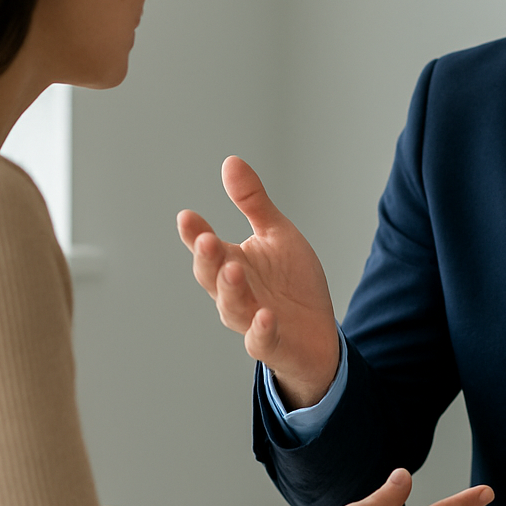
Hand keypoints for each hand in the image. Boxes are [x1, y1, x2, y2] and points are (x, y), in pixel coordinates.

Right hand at [177, 157, 339, 408]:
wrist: (317, 331)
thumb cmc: (291, 283)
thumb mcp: (276, 234)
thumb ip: (252, 203)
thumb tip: (230, 162)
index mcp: (232, 263)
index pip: (207, 247)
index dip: (195, 234)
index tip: (187, 217)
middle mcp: (234, 292)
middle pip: (211, 277)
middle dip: (208, 259)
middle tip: (208, 241)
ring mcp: (250, 319)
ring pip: (231, 307)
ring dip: (231, 290)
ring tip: (234, 270)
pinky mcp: (271, 343)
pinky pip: (260, 340)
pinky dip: (260, 330)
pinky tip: (265, 317)